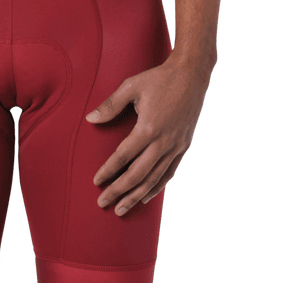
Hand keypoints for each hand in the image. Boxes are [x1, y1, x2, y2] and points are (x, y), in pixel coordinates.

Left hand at [85, 56, 212, 215]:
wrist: (192, 74)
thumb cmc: (159, 78)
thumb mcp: (131, 86)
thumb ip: (110, 105)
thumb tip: (90, 119)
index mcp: (148, 128)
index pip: (123, 156)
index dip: (109, 171)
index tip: (97, 181)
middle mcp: (164, 142)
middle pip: (138, 174)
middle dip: (119, 191)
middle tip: (103, 202)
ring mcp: (176, 146)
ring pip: (154, 179)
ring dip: (137, 195)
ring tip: (122, 208)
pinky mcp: (185, 146)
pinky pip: (170, 173)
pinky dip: (157, 187)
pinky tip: (146, 196)